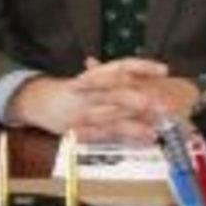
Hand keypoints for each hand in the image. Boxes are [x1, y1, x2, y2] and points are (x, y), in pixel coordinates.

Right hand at [4, 58, 197, 142]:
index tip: (164, 70)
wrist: (40, 101)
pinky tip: (143, 138)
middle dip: (140, 99)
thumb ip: (123, 78)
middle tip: (162, 105)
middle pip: (116, 91)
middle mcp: (90, 90)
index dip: (143, 67)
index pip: (122, 66)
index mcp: (96, 75)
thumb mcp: (97, 78)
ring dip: (134, 124)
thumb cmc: (77, 90)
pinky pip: (104, 134)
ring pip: (110, 116)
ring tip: (155, 129)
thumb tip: (153, 75)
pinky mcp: (80, 129)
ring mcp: (84, 110)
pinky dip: (123, 137)